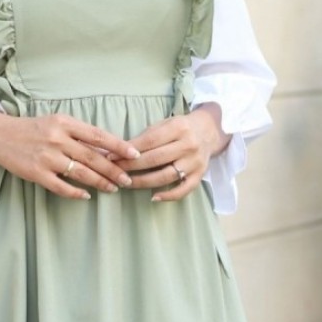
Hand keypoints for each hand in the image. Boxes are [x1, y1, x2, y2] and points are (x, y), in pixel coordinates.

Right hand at [0, 107, 140, 199]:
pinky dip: (76, 192)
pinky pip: (61, 186)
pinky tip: (87, 195)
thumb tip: (107, 149)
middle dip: (114, 170)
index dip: (119, 146)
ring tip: (113, 188)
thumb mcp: (56, 122)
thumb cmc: (33, 128)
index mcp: (65, 123)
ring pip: (81, 173)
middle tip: (128, 179)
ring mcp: (47, 157)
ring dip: (100, 182)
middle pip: (93, 157)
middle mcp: (57, 139)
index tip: (135, 154)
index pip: (98, 136)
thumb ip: (79, 134)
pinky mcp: (37, 173)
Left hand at [115, 104, 229, 201]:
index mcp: (178, 128)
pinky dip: (169, 195)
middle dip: (132, 166)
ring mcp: (195, 162)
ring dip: (144, 182)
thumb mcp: (165, 124)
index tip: (113, 156)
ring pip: (166, 175)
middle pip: (156, 159)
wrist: (209, 131)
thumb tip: (121, 150)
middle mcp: (188, 145)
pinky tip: (153, 197)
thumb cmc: (180, 128)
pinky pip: (184, 189)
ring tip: (127, 183)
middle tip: (115, 171)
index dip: (129, 150)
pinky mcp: (200, 175)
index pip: (150, 141)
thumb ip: (147, 136)